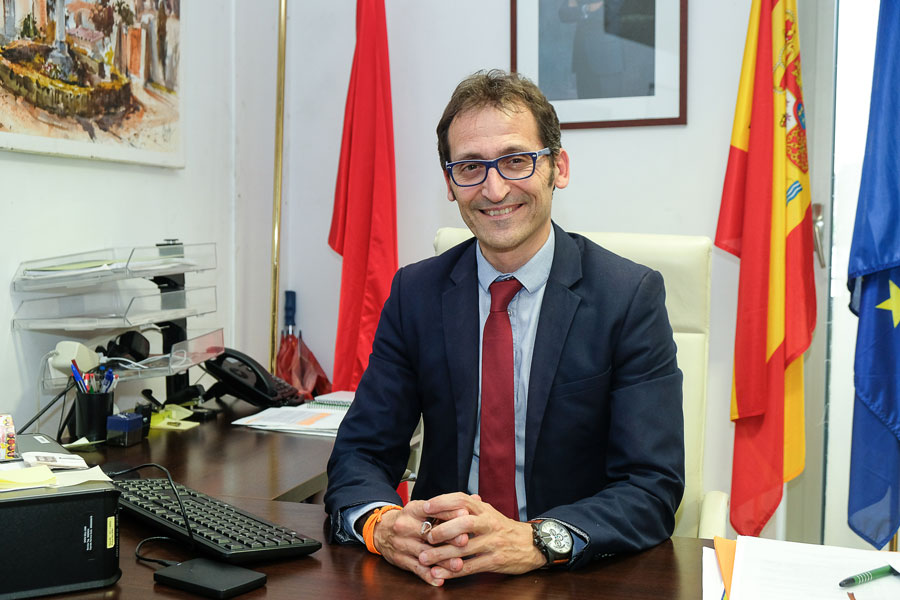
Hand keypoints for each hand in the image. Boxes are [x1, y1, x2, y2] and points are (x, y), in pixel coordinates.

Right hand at [371, 500, 468, 586]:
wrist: (381, 530)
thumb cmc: (409, 519)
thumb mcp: (423, 508)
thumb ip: (449, 507)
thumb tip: (476, 499)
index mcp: (412, 509)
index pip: (431, 509)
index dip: (448, 512)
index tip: (465, 514)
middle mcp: (405, 525)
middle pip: (428, 532)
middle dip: (448, 538)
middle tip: (465, 541)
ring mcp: (402, 543)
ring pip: (424, 553)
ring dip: (442, 560)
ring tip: (458, 565)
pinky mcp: (400, 559)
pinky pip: (415, 569)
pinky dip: (428, 575)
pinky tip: (439, 579)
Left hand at [417, 493, 546, 578]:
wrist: (532, 544)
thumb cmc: (504, 528)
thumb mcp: (489, 513)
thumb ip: (469, 508)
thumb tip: (444, 501)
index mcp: (485, 510)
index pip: (463, 500)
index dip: (443, 502)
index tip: (426, 507)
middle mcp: (489, 524)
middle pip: (465, 523)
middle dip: (443, 530)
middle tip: (427, 537)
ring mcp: (493, 543)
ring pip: (465, 548)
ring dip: (442, 555)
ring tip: (425, 559)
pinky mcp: (496, 561)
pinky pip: (471, 567)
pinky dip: (453, 572)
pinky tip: (440, 574)